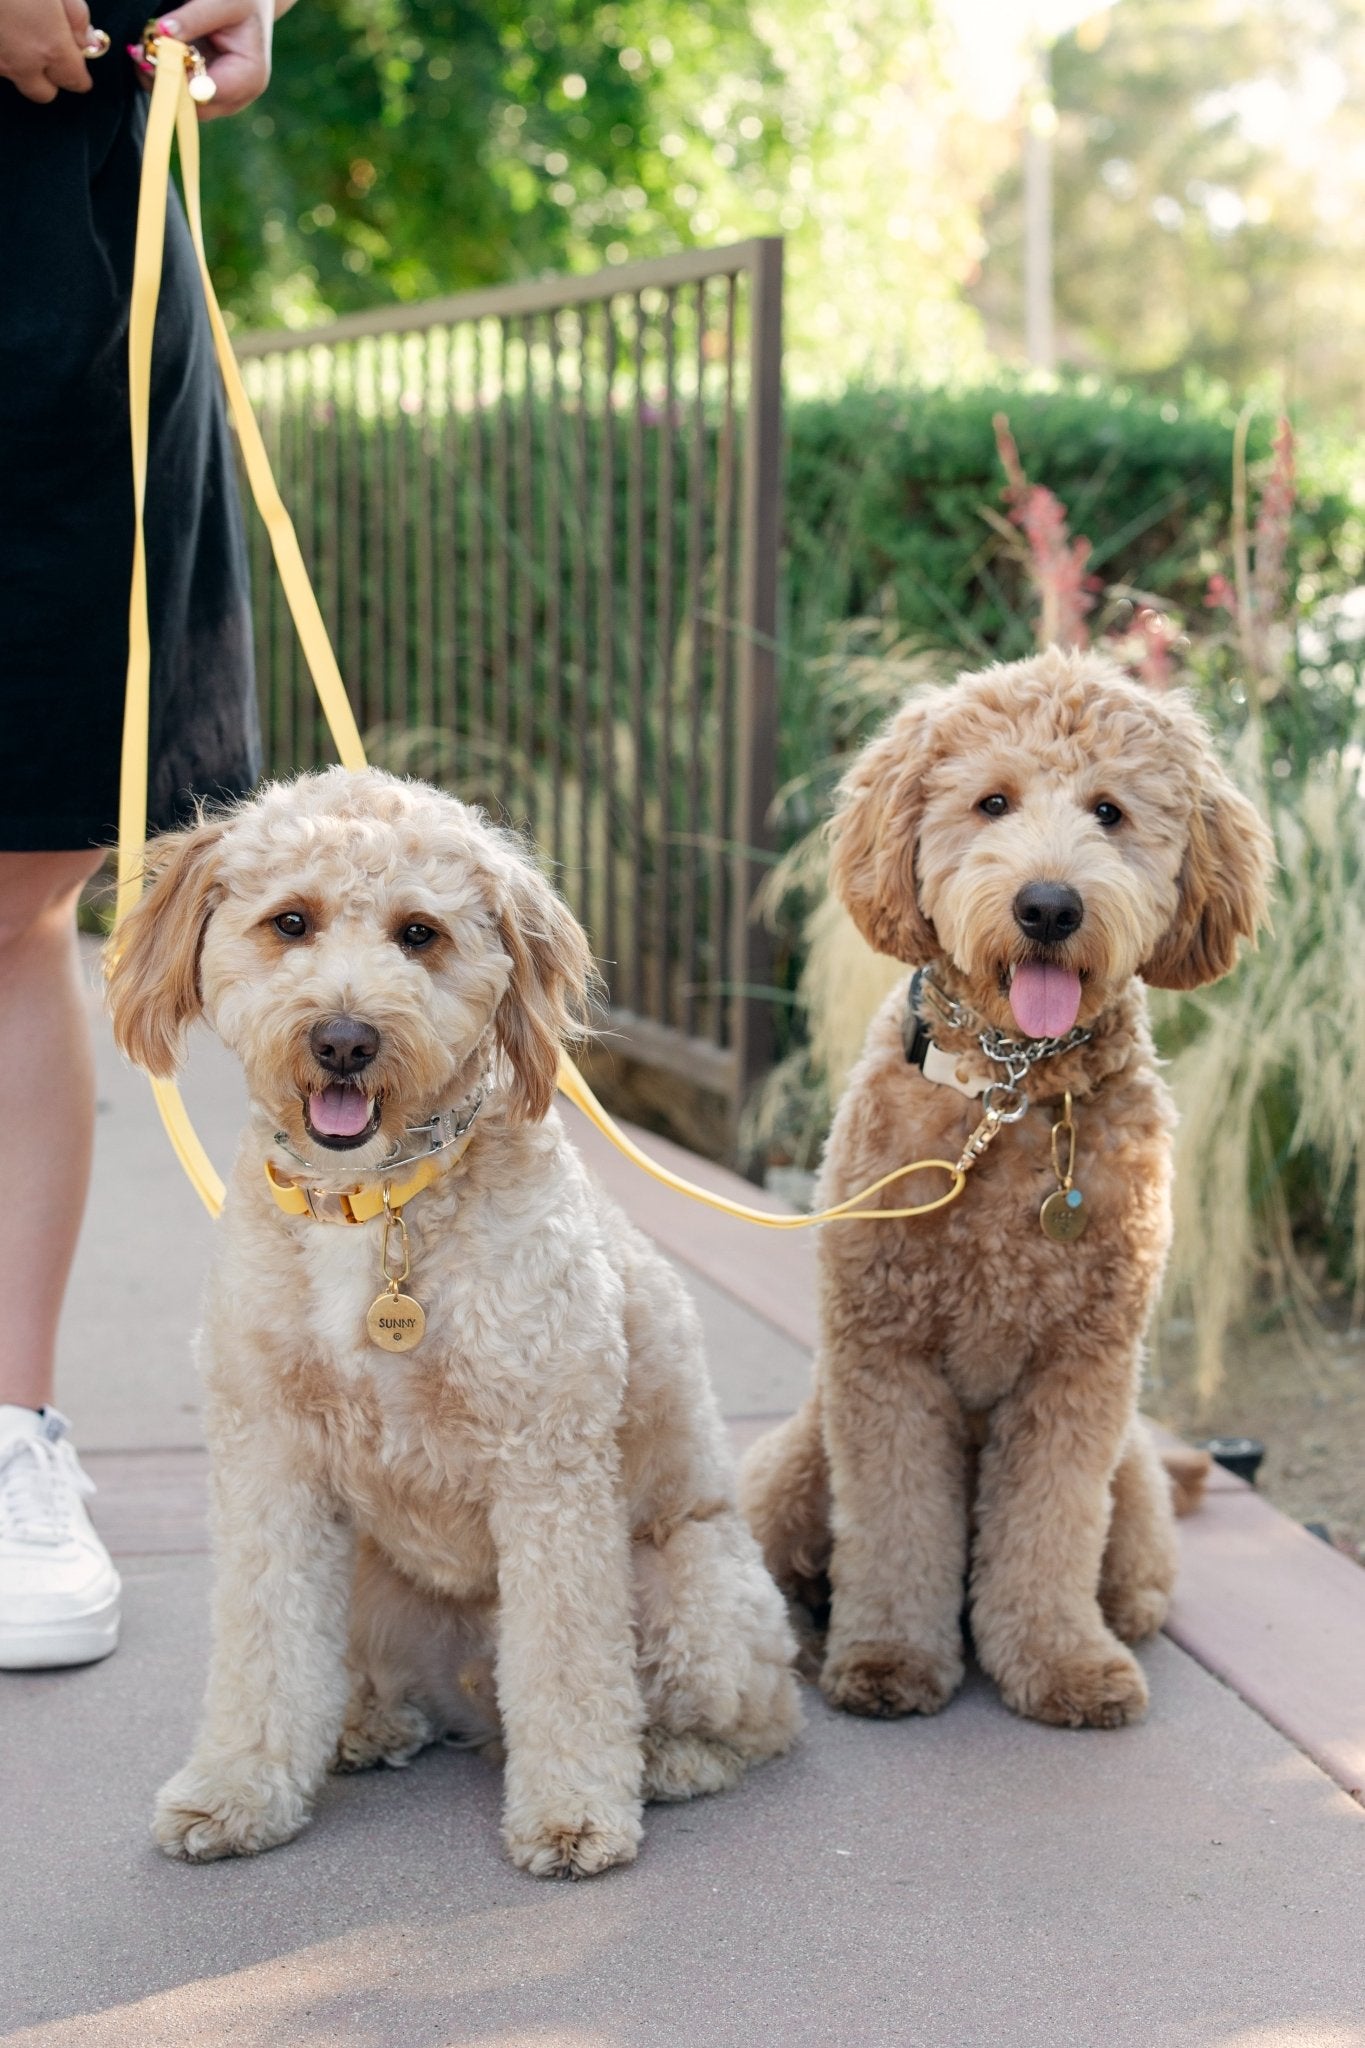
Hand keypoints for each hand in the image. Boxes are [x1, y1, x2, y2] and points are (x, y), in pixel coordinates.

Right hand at [0, 0, 94, 100]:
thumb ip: (76, 17)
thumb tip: (86, 41)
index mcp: (51, 47)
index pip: (75, 81)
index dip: (78, 72)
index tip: (77, 61)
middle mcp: (21, 62)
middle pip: (43, 92)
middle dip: (48, 76)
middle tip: (47, 48)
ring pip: (13, 76)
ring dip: (19, 61)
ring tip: (16, 24)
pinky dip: (0, 48)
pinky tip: (2, 23)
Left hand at [151, 0, 275, 119]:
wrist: (253, 0)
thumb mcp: (222, 2)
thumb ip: (193, 19)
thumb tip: (162, 34)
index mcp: (248, 77)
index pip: (205, 94)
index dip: (176, 78)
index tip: (153, 51)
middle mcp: (236, 95)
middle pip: (192, 107)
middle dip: (163, 80)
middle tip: (139, 50)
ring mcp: (220, 96)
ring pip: (180, 102)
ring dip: (157, 76)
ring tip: (142, 45)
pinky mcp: (204, 88)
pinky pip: (177, 90)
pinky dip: (160, 71)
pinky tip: (151, 49)